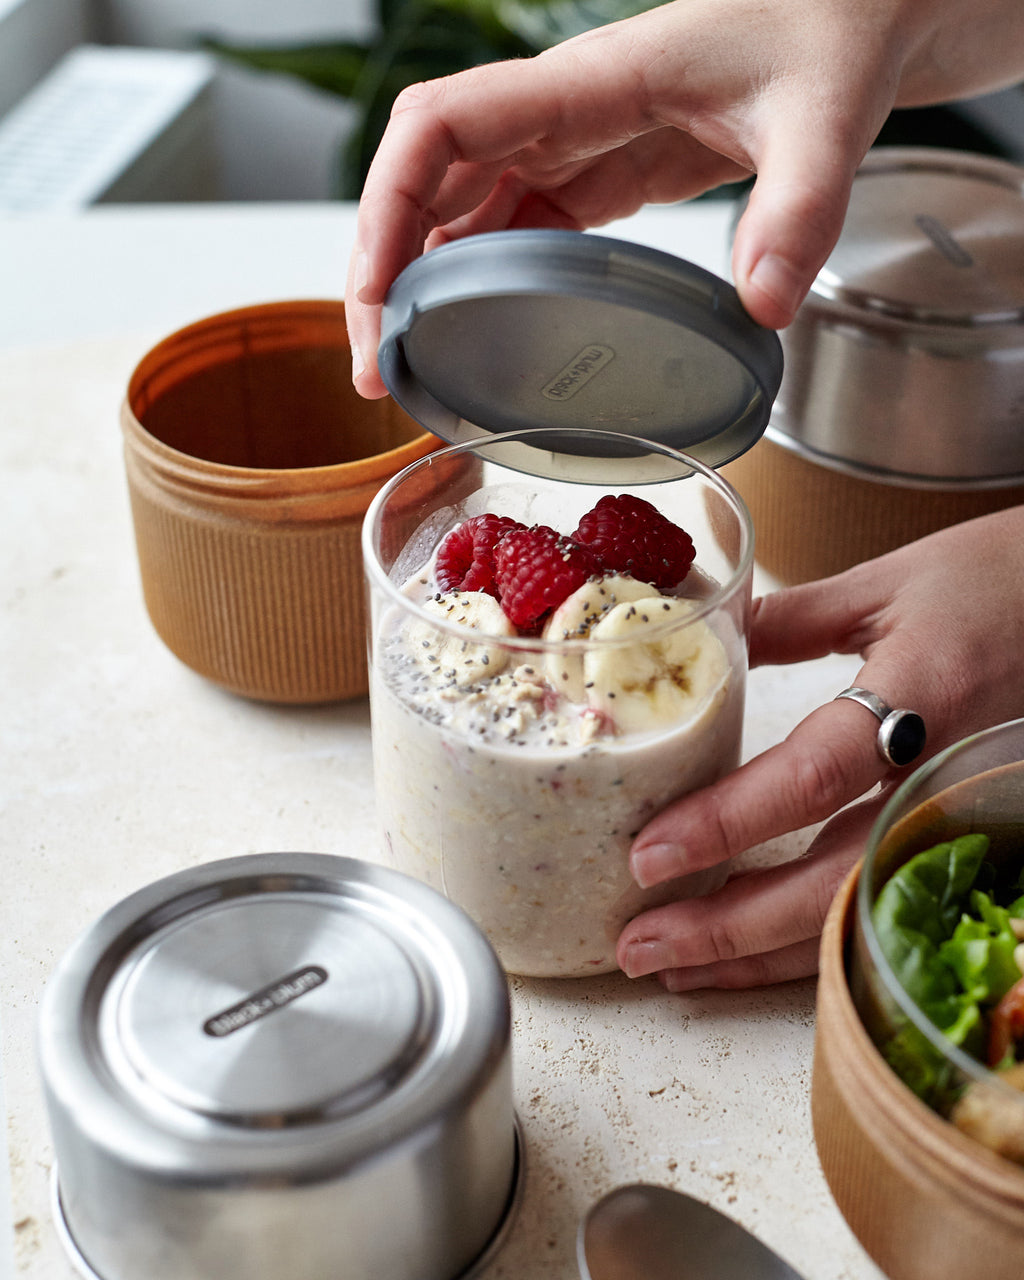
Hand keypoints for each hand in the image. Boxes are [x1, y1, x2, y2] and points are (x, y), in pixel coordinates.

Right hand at [346, 0, 1023, 396]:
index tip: (377, 298)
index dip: (388, 207)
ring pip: (460, 211)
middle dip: (386, 270)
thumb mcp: (823, 117)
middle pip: (427, 179)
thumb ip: (798, 208)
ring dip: (424, 287)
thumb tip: (762, 308)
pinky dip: (480, 284)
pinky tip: (474, 338)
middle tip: (381, 371)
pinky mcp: (597, 180)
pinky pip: (513, 232)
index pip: (443, 127)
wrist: (851, 19)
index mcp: (587, 83)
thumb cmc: (831, 32)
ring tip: (411, 373)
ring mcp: (573, 148)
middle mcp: (560, 115)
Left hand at [616, 506, 1023, 989]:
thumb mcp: (890, 584)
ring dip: (759, 953)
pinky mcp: (971, 843)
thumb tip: (704, 636)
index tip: (649, 856)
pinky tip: (753, 953)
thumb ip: (791, 618)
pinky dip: (810, 940)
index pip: (813, 777)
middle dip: (728, 927)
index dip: (728, 823)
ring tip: (673, 967)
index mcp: (922, 697)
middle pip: (831, 881)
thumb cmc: (1006, 580)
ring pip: (857, 913)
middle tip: (637, 945)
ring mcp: (964, 821)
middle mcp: (944, 777)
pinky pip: (883, 907)